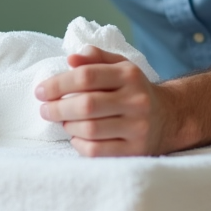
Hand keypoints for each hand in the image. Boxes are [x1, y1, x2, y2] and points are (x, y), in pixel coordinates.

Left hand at [36, 46, 166, 156]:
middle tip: (44, 109)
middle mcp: (137, 101)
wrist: (169, 117)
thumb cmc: (133, 89)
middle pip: (86, 105)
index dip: (58, 83)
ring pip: (90, 129)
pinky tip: (76, 137)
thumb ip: (95, 59)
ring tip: (62, 121)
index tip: (41, 91)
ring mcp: (138, 128)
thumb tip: (71, 59)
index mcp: (129, 75)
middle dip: (57, 107)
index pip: (87, 76)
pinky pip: (97, 151)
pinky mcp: (135, 151)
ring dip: (68, 126)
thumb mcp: (119, 67)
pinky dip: (79, 144)